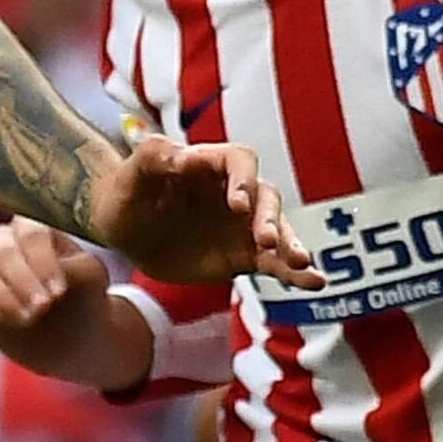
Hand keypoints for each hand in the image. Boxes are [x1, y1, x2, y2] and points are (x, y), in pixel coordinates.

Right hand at [0, 213, 113, 353]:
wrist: (74, 336)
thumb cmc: (86, 297)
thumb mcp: (91, 279)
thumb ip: (76, 265)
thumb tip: (57, 267)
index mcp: (39, 229)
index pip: (31, 232)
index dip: (41, 260)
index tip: (58, 291)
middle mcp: (8, 241)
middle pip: (3, 250)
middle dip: (22, 280)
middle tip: (43, 307)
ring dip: (5, 296)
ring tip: (30, 319)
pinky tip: (11, 323)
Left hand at [87, 136, 315, 291]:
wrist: (126, 229)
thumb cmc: (128, 192)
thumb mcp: (133, 173)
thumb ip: (155, 158)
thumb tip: (182, 158)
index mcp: (212, 165)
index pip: (241, 162)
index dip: (244, 180)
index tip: (238, 205)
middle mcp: (236, 192)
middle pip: (267, 198)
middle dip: (270, 218)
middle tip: (263, 240)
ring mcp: (243, 226)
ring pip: (279, 232)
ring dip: (291, 246)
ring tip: (302, 264)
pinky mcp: (244, 256)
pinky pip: (276, 264)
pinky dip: (296, 274)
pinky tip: (316, 283)